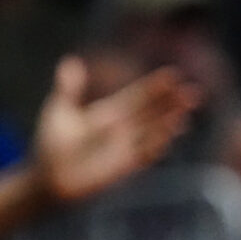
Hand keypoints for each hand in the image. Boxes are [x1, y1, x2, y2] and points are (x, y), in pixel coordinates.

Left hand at [32, 56, 199, 203]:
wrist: (48, 178)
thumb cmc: (51, 144)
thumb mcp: (59, 111)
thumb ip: (68, 88)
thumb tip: (70, 61)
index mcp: (111, 111)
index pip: (139, 95)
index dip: (156, 86)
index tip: (174, 75)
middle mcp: (123, 127)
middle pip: (153, 111)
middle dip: (173, 102)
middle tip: (193, 92)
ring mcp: (126, 146)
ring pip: (154, 131)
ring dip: (170, 122)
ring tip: (185, 113)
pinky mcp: (124, 165)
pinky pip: (145, 154)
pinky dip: (158, 144)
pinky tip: (170, 136)